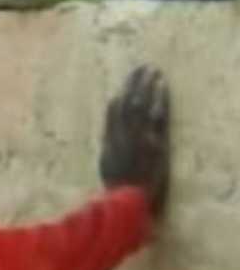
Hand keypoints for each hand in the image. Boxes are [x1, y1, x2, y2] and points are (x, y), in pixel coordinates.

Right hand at [100, 65, 170, 216]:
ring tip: (153, 71)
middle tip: (140, 67)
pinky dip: (159, 101)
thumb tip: (110, 134)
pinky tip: (163, 88)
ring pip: (142, 105)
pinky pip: (157, 117)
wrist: (129, 202)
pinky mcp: (155, 143)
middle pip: (128, 103)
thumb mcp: (106, 166)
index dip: (121, 96)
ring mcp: (139, 138)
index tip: (125, 84)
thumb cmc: (117, 190)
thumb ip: (109, 147)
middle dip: (134, 84)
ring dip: (147, 86)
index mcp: (110, 142)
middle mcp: (122, 136)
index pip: (114, 113)